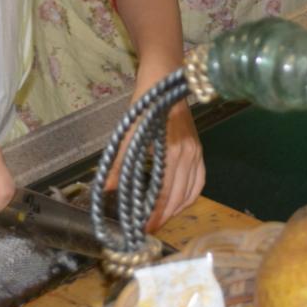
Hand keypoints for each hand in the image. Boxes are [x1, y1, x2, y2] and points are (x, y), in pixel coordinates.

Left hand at [108, 64, 205, 231]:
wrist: (166, 77)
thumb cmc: (146, 103)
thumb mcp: (129, 131)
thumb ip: (120, 162)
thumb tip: (106, 188)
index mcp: (173, 152)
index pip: (164, 193)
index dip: (155, 214)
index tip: (144, 228)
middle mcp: (189, 155)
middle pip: (179, 196)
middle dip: (165, 216)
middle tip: (150, 228)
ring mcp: (197, 152)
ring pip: (192, 190)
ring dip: (178, 208)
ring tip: (163, 218)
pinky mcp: (199, 148)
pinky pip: (200, 179)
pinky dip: (190, 195)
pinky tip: (180, 201)